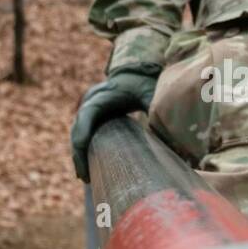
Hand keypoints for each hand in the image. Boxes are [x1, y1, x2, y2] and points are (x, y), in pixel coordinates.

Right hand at [70, 63, 161, 180]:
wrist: (137, 72)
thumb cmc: (145, 83)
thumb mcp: (152, 95)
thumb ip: (157, 111)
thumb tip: (170, 140)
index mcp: (103, 95)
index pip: (86, 117)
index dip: (82, 138)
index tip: (84, 157)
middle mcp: (90, 100)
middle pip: (77, 129)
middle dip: (78, 153)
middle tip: (85, 177)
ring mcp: (88, 107)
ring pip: (77, 132)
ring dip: (78, 153)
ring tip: (85, 176)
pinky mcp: (92, 114)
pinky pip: (83, 132)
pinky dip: (83, 148)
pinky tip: (87, 165)